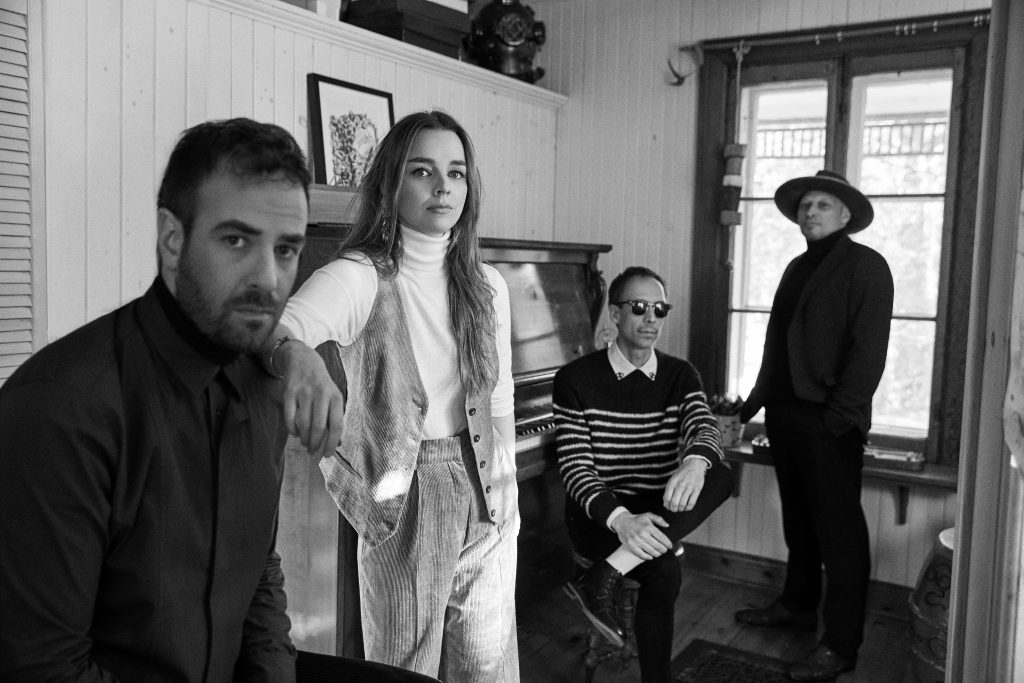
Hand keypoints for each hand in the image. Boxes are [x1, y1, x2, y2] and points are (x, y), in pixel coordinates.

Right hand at [276, 340, 344, 456]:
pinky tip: (295, 432)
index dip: (332, 443)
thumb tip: (338, 444)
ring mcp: (305, 392)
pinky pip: (289, 417)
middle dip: (315, 444)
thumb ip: (335, 419)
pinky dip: (292, 429)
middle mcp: (321, 394)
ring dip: (304, 438)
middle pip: (319, 427)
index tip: (327, 455)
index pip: (337, 425)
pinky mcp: (289, 392)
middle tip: (312, 451)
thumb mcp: (333, 398)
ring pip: (303, 424)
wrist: (303, 360)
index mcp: (336, 397)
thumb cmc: (322, 385)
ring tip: (305, 442)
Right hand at [609, 512, 670, 559]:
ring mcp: (636, 540)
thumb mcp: (648, 515)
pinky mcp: (631, 546)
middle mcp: (642, 534)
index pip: (662, 538)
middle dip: (663, 550)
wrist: (622, 522)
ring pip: (651, 551)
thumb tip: (667, 525)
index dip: (668, 543)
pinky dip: (647, 557)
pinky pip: (641, 555)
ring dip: (657, 554)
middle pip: (658, 546)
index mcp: (648, 526)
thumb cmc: (636, 519)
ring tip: (659, 553)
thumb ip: (658, 519)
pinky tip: (650, 556)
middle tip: (665, 550)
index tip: (670, 546)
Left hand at [663, 458, 706, 512]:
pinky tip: (686, 508)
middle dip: (673, 509)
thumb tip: (665, 502)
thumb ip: (668, 489)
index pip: (667, 498)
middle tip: (674, 510)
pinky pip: (692, 503)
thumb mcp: (673, 478)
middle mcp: (680, 485)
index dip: (666, 505)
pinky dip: (688, 508)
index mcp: (673, 482)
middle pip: (674, 502)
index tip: (667, 507)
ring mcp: (689, 488)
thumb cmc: (682, 473)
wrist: (694, 465)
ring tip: (680, 509)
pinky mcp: (697, 490)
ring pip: (682, 504)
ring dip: (680, 509)